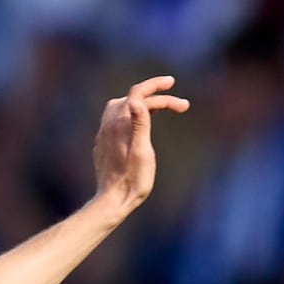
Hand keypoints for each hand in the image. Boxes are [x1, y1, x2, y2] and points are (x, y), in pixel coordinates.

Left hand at [89, 76, 188, 212]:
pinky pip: (115, 119)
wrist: (112, 201)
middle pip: (132, 99)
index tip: (172, 82)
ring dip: (141, 103)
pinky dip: (130, 114)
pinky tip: (139, 126)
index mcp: (121, 124)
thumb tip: (138, 99)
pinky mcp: (102, 144)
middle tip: (181, 106)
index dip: (155, 85)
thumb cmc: (133, 180)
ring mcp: (104, 134)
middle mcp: (109, 125)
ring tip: (160, 109)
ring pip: (121, 106)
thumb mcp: (142, 152)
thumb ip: (140, 124)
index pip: (138, 93)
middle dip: (156, 98)